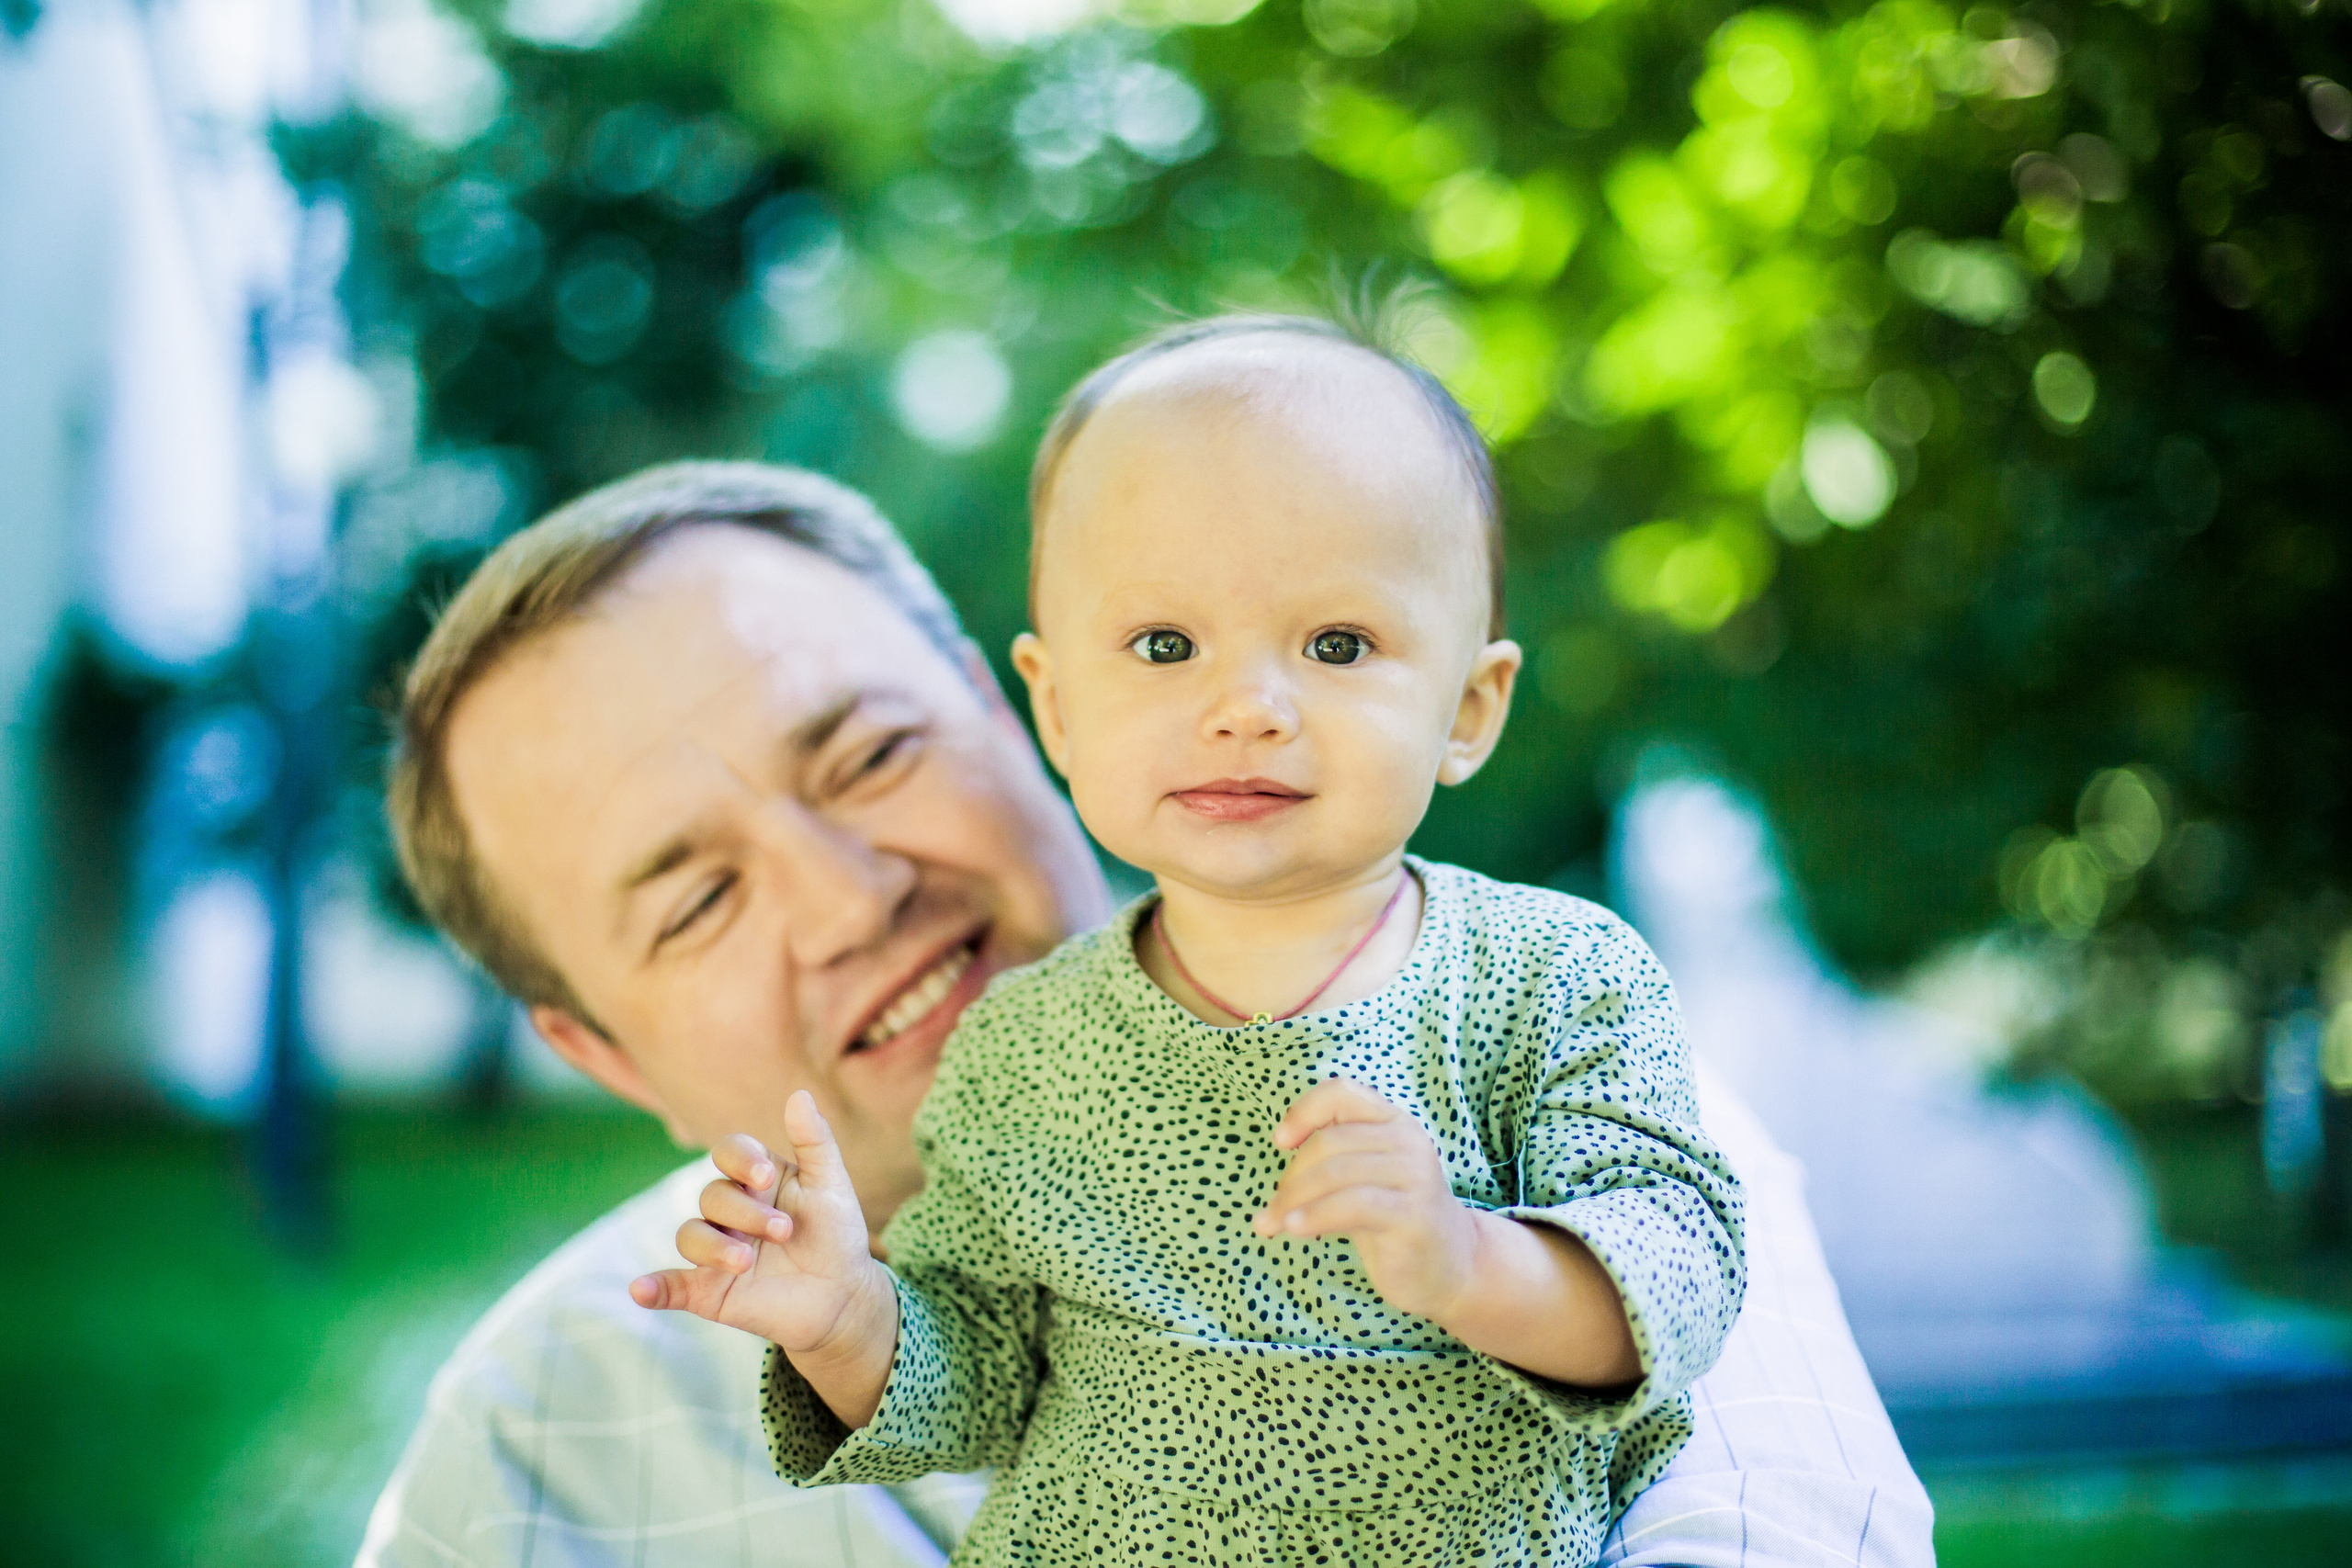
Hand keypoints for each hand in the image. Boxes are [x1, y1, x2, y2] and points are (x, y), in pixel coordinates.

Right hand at [631, 1091, 896, 1414]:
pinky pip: (671, 1285)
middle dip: (745, 1212)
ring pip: (690, 1235)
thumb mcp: (831, 1185)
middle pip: (713, 1196)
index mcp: (755, 1179)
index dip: (740, 1159)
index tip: (765, 1175)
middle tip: (784, 1231)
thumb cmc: (836, 1234)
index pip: (730, 1152)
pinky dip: (652, 1288)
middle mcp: (730, 1211)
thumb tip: (799, 1094)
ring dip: (713, 1246)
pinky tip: (639, 1290)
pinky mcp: (708, 1290)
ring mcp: (717, 1249)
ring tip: (745, 1262)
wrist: (843, 1296)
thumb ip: (814, 1141)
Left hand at [1254, 1077, 1478, 1323]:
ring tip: (1270, 1223)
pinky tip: (1293, 1229)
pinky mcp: (1413, 1213)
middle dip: (1291, 1177)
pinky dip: (1314, 1215)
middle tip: (1273, 1208)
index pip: (1341, 1092)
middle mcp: (1408, 1140)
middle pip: (1329, 1142)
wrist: (1451, 1264)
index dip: (1304, 1110)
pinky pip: (1351, 1205)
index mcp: (1393, 1121)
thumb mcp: (1365, 1173)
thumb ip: (1336, 1151)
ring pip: (1335, 1173)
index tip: (1281, 1142)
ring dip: (1292, 1200)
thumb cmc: (1394, 1215)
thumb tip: (1281, 1139)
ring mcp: (1415, 1176)